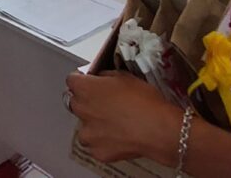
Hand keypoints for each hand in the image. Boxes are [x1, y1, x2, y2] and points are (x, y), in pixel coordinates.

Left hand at [65, 70, 180, 164]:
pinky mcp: (97, 152)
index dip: (83, 81)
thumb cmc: (144, 100)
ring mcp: (87, 134)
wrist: (158, 129)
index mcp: (85, 89)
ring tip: (116, 124)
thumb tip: (100, 79)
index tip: (91, 83)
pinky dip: (105, 142)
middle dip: (88, 103)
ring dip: (95, 125)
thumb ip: (105, 77)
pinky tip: (120, 138)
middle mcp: (81, 110)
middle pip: (76, 103)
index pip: (72, 81)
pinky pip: (96, 145)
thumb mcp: (125, 77)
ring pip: (85, 127)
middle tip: (107, 105)